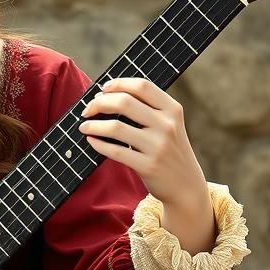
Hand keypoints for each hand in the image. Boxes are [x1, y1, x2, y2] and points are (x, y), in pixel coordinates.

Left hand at [78, 77, 207, 207]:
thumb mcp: (169, 125)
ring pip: (116, 127)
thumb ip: (148, 109)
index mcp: (172, 109)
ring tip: (83, 126)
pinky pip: (115, 151)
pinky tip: (91, 140)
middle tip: (88, 109)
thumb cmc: (169, 151)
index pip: (142, 86)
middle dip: (100, 102)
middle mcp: (167, 125)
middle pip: (125, 102)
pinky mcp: (148, 166)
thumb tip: (106, 95)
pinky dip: (98, 143)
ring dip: (93, 125)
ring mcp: (158, 146)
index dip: (118, 83)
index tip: (103, 88)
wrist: (186, 186)